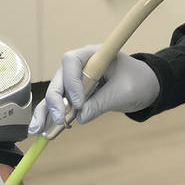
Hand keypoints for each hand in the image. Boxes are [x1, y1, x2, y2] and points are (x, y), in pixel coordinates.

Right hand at [28, 45, 159, 133]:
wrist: (147, 86)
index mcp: (93, 55)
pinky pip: (60, 104)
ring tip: (37, 129)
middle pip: (59, 78)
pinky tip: (40, 129)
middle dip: (55, 99)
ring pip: (55, 93)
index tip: (78, 103)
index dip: (71, 81)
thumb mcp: (123, 93)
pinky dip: (51, 116)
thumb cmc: (139, 82)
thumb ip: (101, 103)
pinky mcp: (75, 94)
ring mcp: (75, 80)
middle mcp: (80, 65)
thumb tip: (80, 118)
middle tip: (58, 118)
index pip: (71, 61)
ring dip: (45, 110)